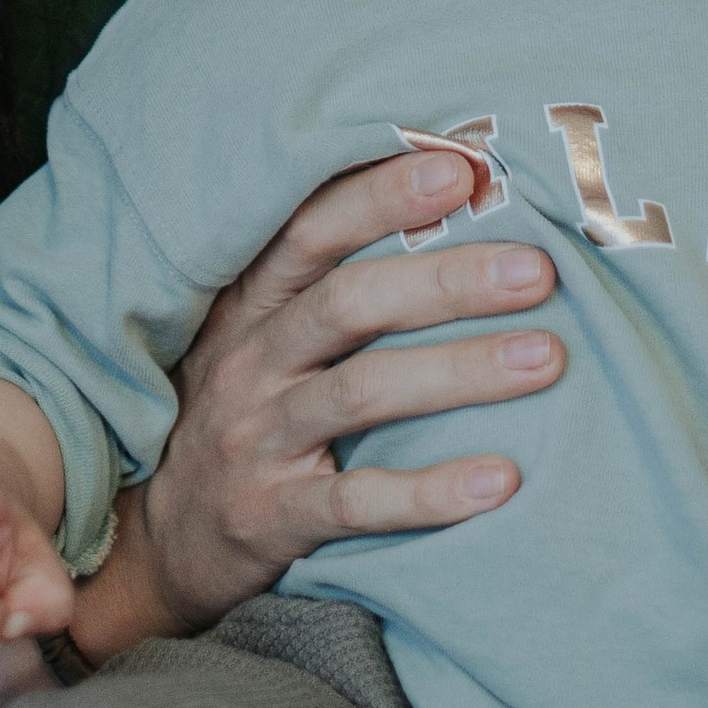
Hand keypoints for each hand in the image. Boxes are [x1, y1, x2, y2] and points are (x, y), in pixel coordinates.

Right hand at [69, 145, 563, 657]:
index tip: (461, 170)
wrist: (164, 538)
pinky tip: (500, 479)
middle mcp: (250, 360)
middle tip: (536, 270)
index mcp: (251, 305)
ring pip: (360, 392)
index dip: (380, 196)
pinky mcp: (273, 515)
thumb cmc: (244, 412)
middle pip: (348, 303)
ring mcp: (257, 438)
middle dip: (445, 281)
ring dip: (458, 371)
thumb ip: (327, 283)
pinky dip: (429, 492)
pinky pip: (357, 501)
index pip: (312, 231)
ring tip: (543, 358)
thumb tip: (450, 204)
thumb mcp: (259, 336)